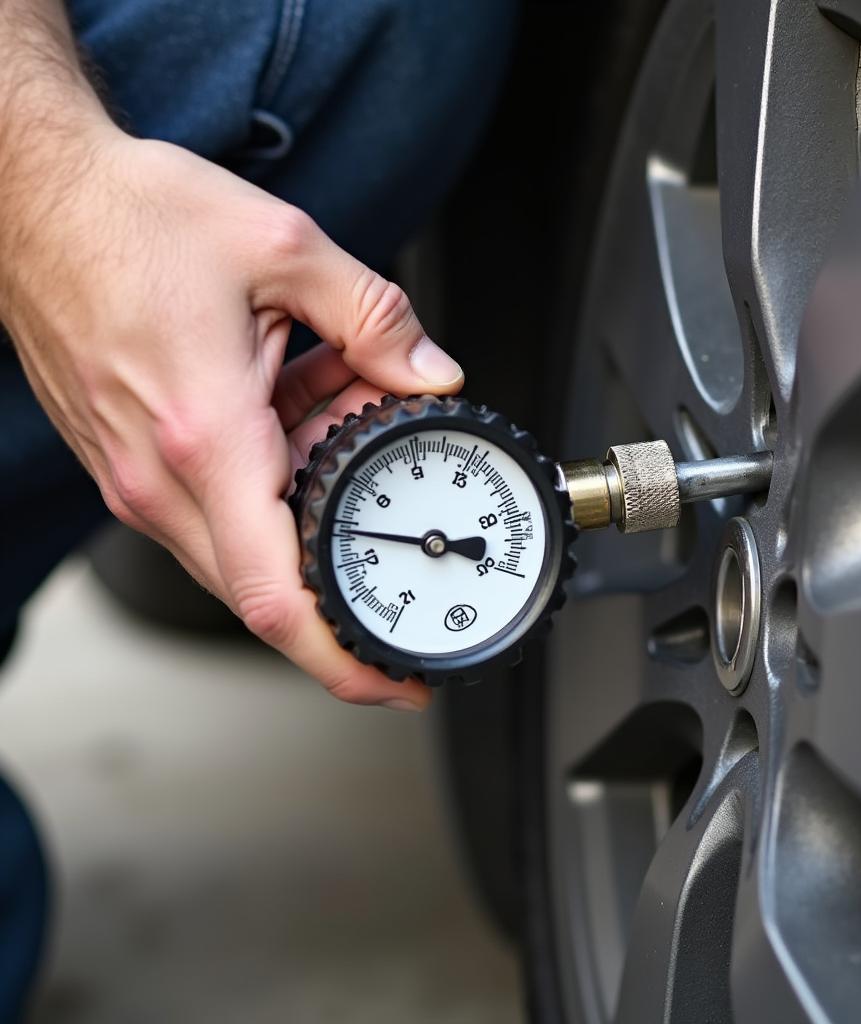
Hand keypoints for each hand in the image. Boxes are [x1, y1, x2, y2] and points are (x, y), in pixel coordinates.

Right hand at [0, 127, 463, 710]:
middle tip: (406, 551)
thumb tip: (431, 373)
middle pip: (267, 593)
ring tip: (349, 436)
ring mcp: (136, 479)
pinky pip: (215, 515)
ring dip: (312, 520)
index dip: (342, 660)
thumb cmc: (133, 220)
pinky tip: (299, 416)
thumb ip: (374, 318)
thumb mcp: (283, 248)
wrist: (34, 200)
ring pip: (246, 551)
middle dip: (345, 591)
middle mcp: (161, 479)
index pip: (278, 597)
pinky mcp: (130, 466)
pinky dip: (273, 490)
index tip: (396, 682)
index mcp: (207, 437)